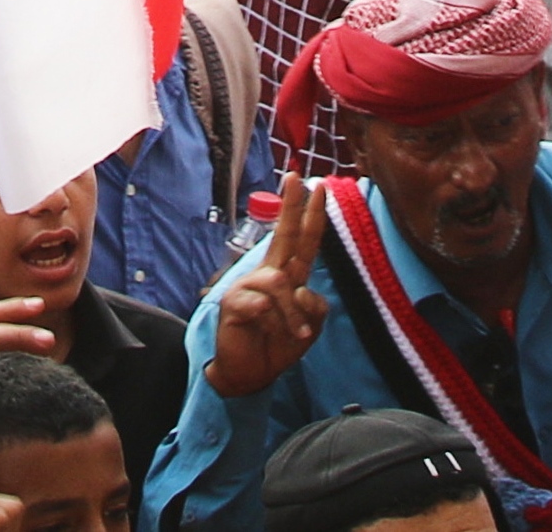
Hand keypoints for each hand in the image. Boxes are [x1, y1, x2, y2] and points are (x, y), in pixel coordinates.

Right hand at [201, 175, 329, 399]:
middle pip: (282, 235)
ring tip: (297, 335)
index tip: (318, 186)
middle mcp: (269, 275)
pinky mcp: (234, 304)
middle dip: (291, 206)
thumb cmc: (278, 345)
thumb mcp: (309, 328)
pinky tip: (264, 327)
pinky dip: (272, 321)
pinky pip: (261, 304)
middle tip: (297, 177)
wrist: (248, 374)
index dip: (310, 215)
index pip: (302, 241)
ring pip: (281, 284)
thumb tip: (299, 290)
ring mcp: (249, 287)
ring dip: (293, 315)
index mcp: (288, 277)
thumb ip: (314, 307)